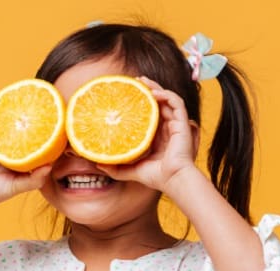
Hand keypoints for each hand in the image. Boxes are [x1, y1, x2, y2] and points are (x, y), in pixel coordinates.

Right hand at [0, 94, 52, 208]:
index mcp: (19, 153)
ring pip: (4, 120)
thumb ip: (35, 178)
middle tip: (41, 99)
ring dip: (10, 106)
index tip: (56, 118)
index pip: (33, 138)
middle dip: (29, 114)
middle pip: (20, 126)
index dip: (43, 129)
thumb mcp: (21, 185)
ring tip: (20, 92)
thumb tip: (50, 166)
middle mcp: (8, 143)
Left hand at [96, 76, 200, 192]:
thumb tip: (97, 164)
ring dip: (156, 88)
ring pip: (167, 98)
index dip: (142, 102)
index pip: (151, 112)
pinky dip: (166, 95)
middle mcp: (168, 128)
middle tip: (135, 81)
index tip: (128, 94)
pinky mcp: (182, 124)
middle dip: (148, 89)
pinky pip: (176, 103)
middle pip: (159, 102)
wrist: (173, 180)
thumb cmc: (157, 177)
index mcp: (159, 136)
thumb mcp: (131, 170)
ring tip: (143, 82)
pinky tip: (154, 93)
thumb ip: (116, 168)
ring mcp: (176, 125)